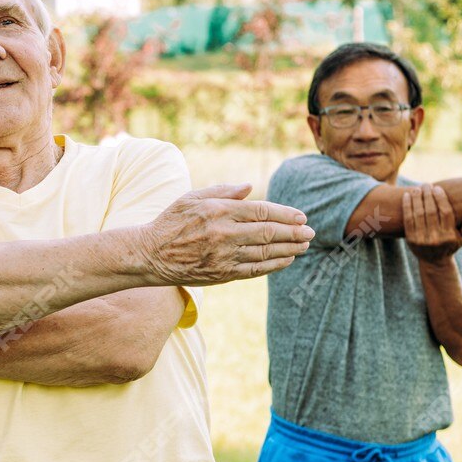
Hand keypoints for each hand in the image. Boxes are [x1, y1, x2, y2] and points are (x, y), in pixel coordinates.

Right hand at [138, 183, 314, 285]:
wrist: (150, 255)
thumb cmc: (171, 222)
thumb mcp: (192, 198)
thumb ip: (222, 191)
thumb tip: (249, 187)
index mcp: (218, 211)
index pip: (262, 211)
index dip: (286, 214)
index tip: (302, 216)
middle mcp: (223, 233)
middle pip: (269, 232)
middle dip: (294, 232)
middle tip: (311, 232)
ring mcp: (223, 256)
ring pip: (265, 252)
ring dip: (290, 249)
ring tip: (304, 245)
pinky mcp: (222, 274)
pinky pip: (255, 270)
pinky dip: (274, 265)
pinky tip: (286, 259)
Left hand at [402, 185, 461, 264]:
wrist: (434, 261)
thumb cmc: (451, 244)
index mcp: (449, 236)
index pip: (445, 213)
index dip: (441, 198)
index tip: (437, 188)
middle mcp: (435, 238)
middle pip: (430, 211)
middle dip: (427, 195)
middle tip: (426, 184)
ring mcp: (421, 240)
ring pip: (418, 214)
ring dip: (416, 198)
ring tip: (417, 188)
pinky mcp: (410, 240)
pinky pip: (407, 220)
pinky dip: (407, 206)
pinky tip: (407, 196)